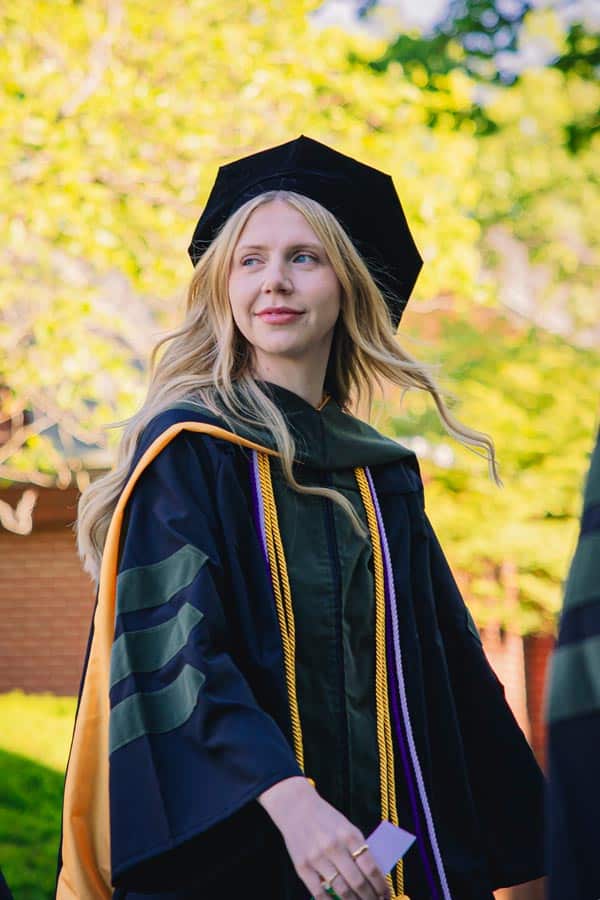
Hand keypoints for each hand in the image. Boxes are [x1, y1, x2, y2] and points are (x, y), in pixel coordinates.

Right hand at [257, 777, 390, 898]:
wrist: (296, 807)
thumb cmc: (326, 818)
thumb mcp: (347, 827)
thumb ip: (358, 849)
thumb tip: (374, 877)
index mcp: (349, 835)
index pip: (370, 867)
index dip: (381, 886)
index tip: (387, 895)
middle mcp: (333, 847)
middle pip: (357, 882)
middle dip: (370, 898)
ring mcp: (316, 858)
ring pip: (341, 891)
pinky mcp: (302, 867)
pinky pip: (319, 893)